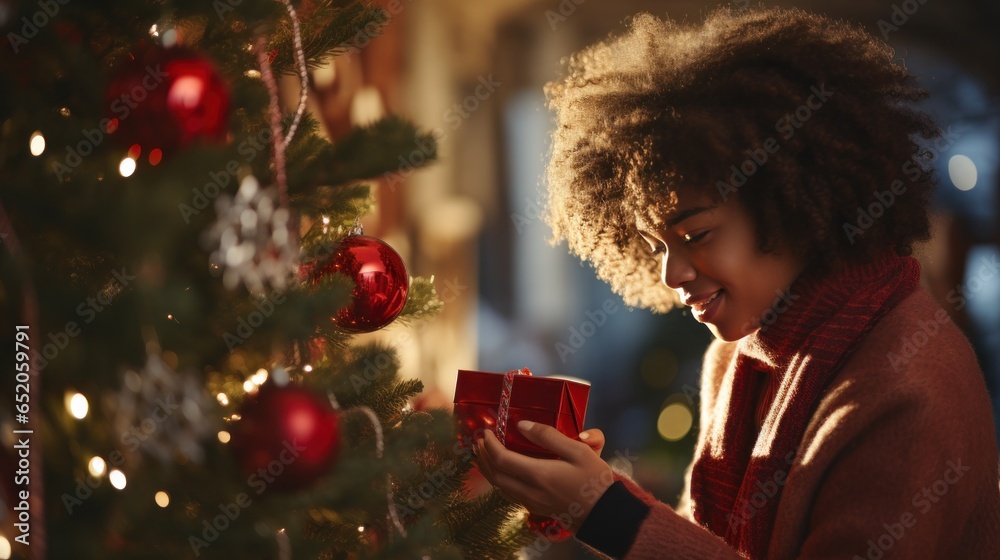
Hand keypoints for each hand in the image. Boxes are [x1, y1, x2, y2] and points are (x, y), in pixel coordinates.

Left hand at [474, 421, 614, 532]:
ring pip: (500, 487)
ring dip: (488, 469)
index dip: (490, 444)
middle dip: (484, 457)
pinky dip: (499, 480)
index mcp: (539, 475)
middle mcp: (530, 491)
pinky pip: (509, 494)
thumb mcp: (579, 451)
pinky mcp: (536, 509)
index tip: (486, 431)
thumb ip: (549, 436)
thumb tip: (521, 425)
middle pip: (495, 475)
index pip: (502, 459)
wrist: (606, 515)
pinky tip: (502, 472)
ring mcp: (532, 503)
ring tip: (483, 454)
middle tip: (479, 441)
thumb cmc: (595, 480)